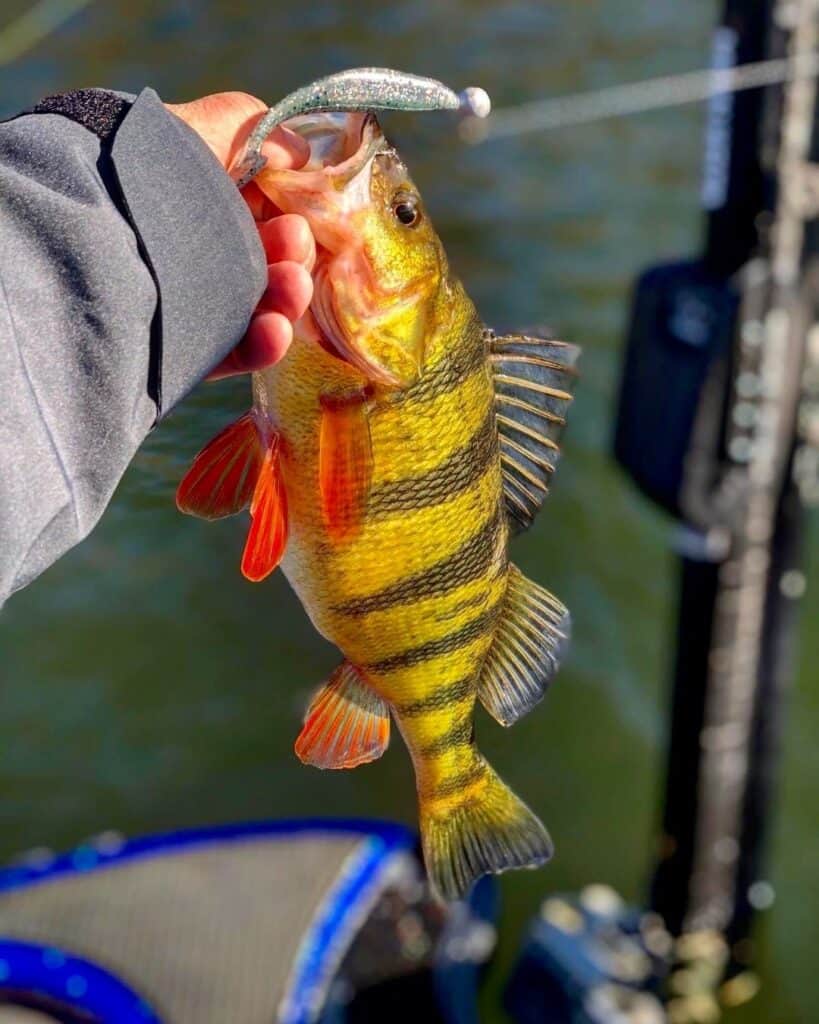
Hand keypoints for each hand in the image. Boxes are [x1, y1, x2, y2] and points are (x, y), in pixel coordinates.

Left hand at [166, 92, 314, 378]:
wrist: (100, 238)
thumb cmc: (158, 175)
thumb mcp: (210, 129)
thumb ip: (261, 132)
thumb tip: (299, 154)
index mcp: (205, 203)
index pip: (265, 212)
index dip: (293, 211)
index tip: (305, 209)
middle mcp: (200, 252)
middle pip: (270, 260)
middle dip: (293, 252)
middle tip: (292, 242)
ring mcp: (197, 303)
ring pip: (263, 307)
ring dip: (288, 297)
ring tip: (292, 286)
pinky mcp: (191, 350)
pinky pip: (237, 351)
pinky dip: (264, 343)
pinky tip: (275, 329)